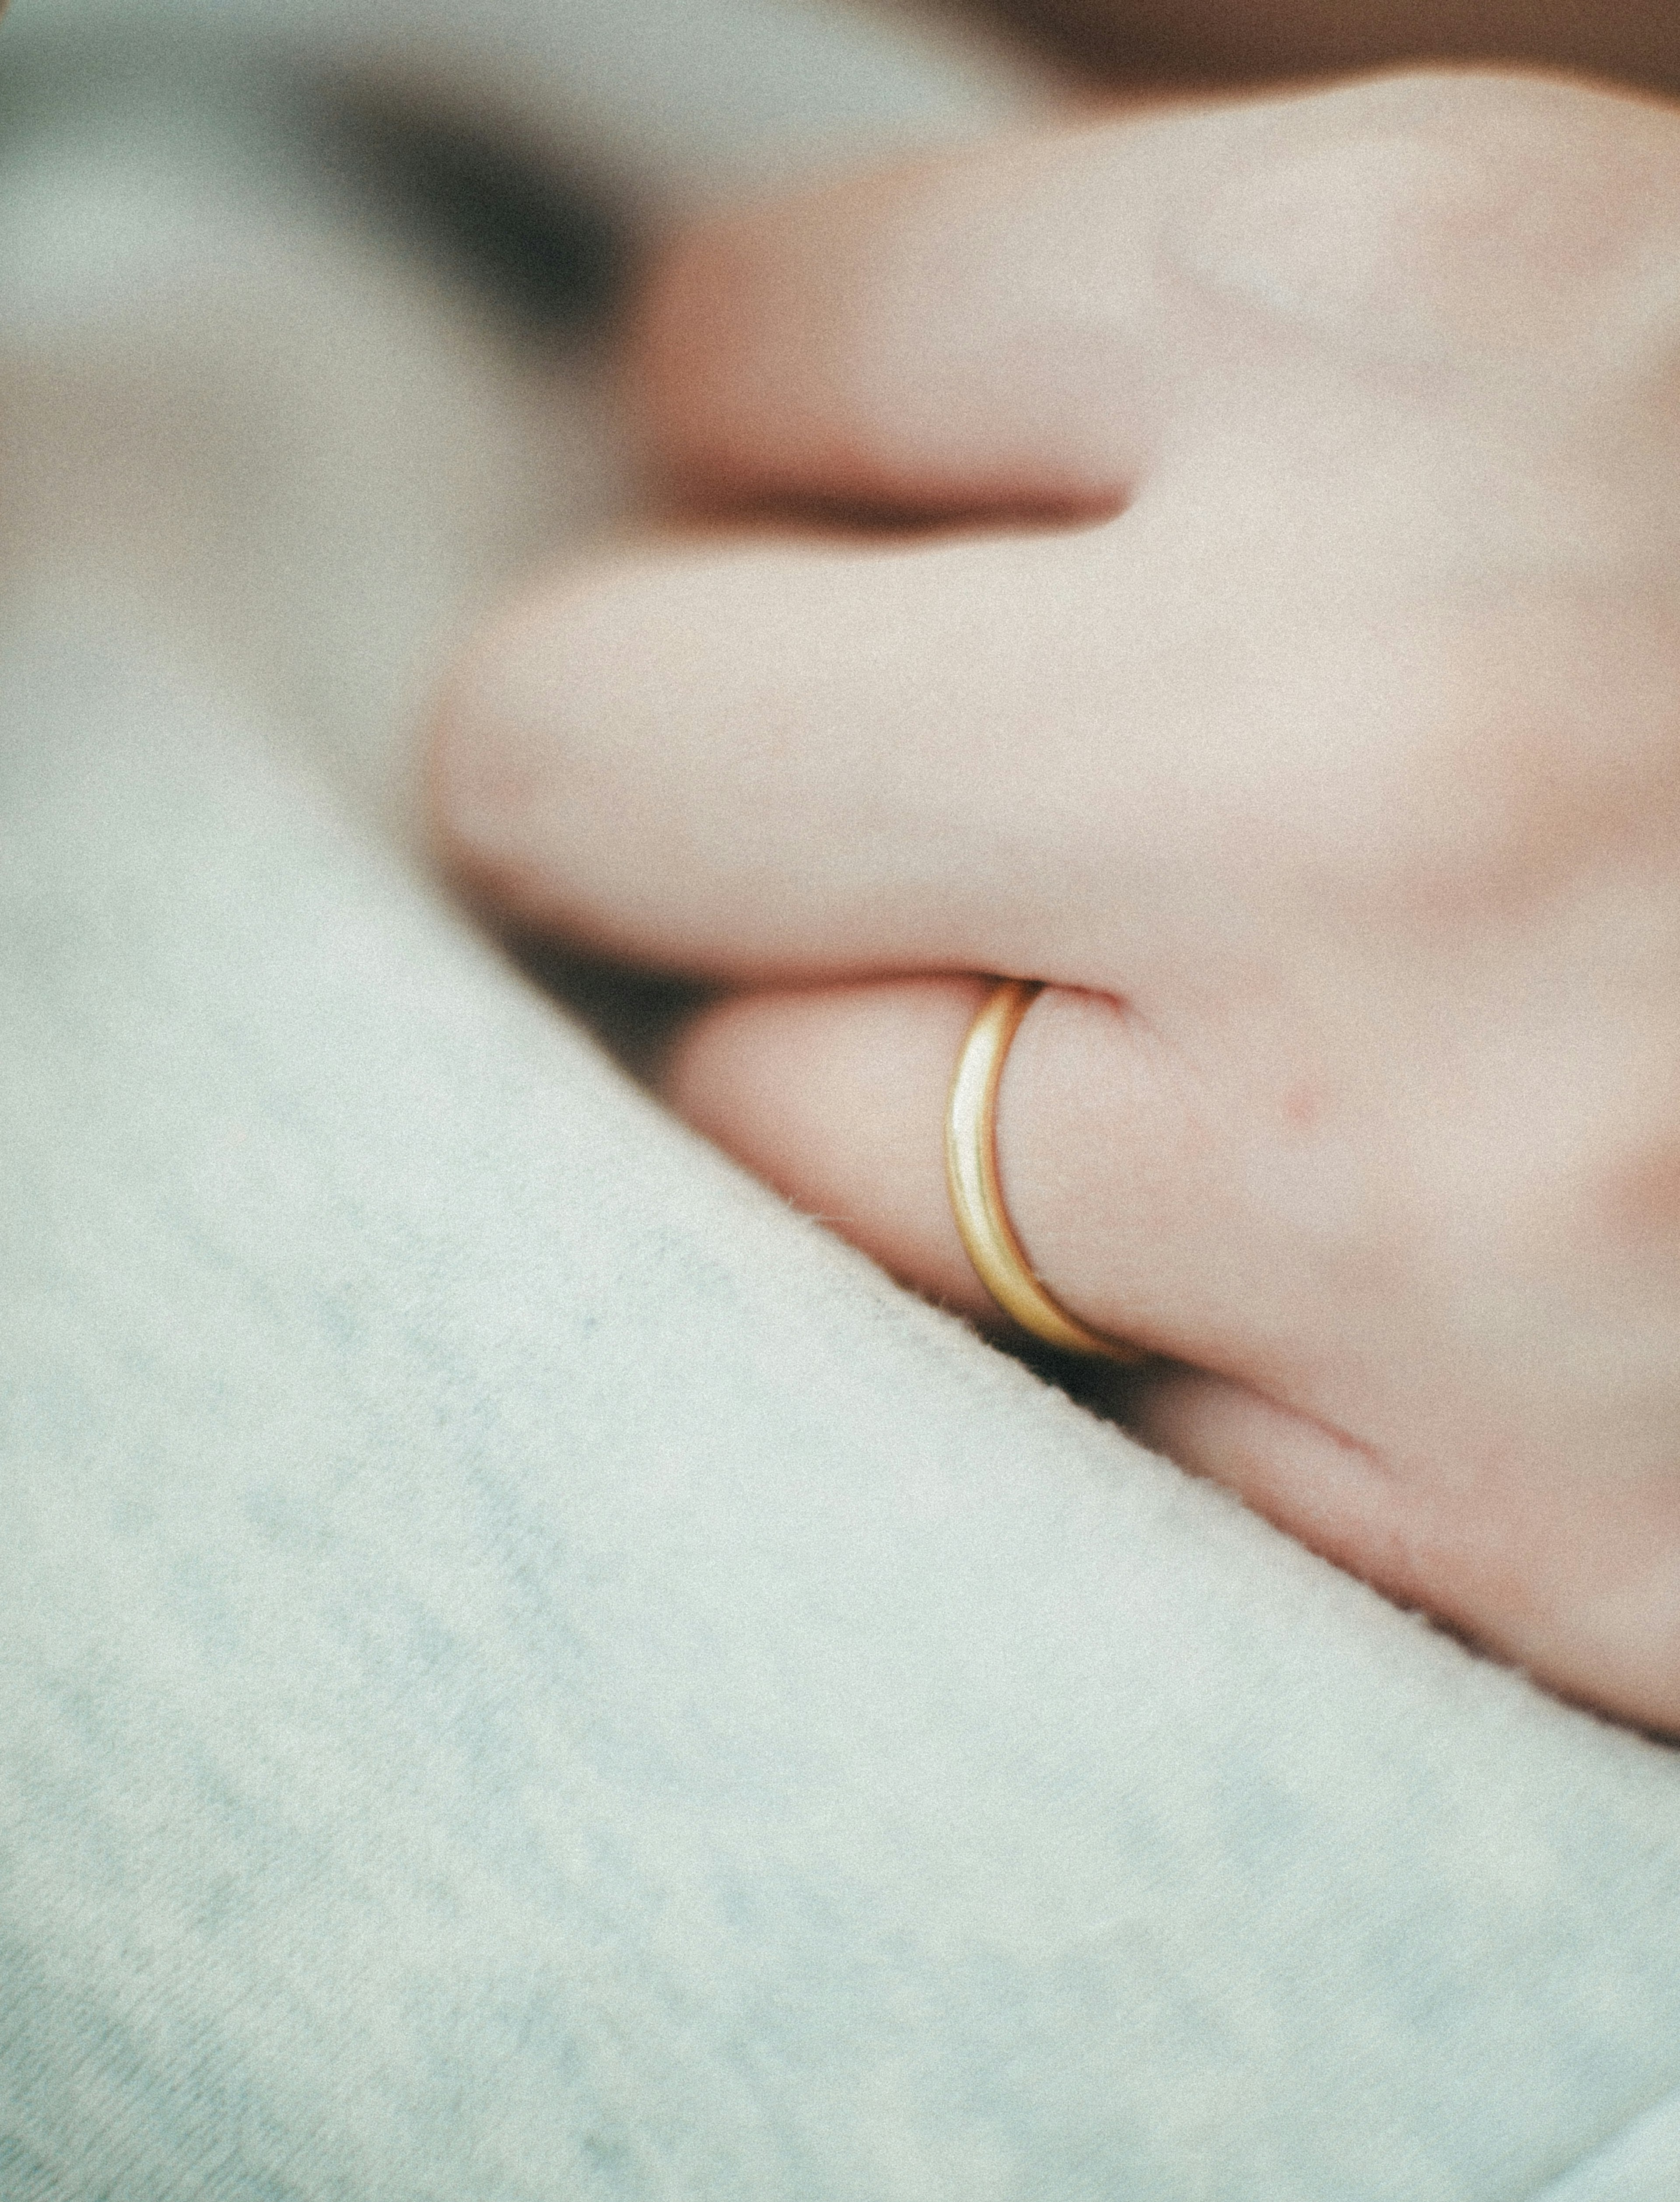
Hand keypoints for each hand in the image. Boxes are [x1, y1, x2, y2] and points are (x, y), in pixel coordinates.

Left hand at [434, 69, 1679, 1728]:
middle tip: (778, 783)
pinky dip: (1067, 1320)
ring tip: (1067, 1046)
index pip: (754, 359)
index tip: (817, 517)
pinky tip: (1256, 1256)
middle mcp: (1367, 742)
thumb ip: (1227, 393)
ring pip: (738, 1112)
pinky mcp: (1440, 1502)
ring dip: (828, 1072)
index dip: (750, 448)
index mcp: (1447, 323)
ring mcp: (1381, 1184)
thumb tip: (781, 445)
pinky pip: (1005, 1383)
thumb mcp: (1621, 371)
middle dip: (637, 757)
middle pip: (595, 735)